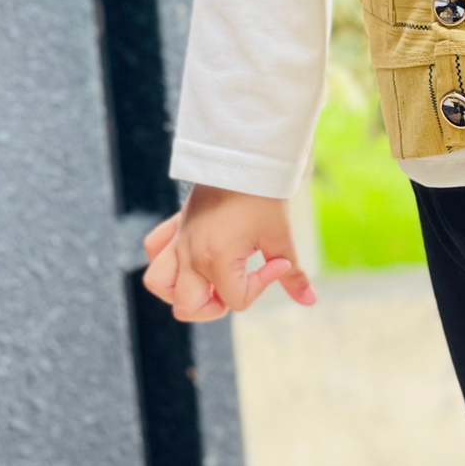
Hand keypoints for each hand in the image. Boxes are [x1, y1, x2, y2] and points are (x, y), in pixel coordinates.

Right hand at [141, 183, 316, 321]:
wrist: (244, 157)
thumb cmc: (262, 196)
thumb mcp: (280, 238)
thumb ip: (292, 274)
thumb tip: (309, 300)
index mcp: (216, 260)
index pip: (235, 301)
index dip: (260, 287)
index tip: (276, 262)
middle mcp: (190, 255)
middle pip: (187, 307)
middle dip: (213, 308)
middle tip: (236, 287)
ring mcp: (179, 240)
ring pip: (159, 282)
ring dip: (180, 291)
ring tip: (206, 284)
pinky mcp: (176, 224)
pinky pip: (155, 247)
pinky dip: (166, 260)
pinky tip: (191, 258)